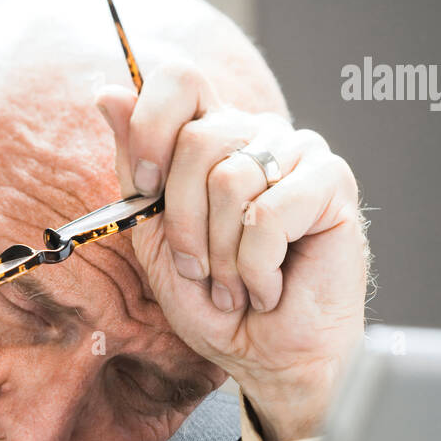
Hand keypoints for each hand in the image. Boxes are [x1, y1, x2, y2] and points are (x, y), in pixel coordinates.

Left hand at [96, 65, 369, 440]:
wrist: (269, 360)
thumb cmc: (218, 307)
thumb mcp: (157, 241)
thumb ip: (135, 171)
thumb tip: (108, 94)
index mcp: (214, 138)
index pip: (180, 80)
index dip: (152, 127)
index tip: (146, 188)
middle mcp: (257, 134)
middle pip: (196, 140)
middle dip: (186, 224)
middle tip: (204, 270)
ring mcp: (299, 152)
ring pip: (231, 179)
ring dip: (223, 256)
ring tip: (239, 284)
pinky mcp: (332, 182)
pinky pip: (269, 214)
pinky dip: (258, 268)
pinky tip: (272, 286)